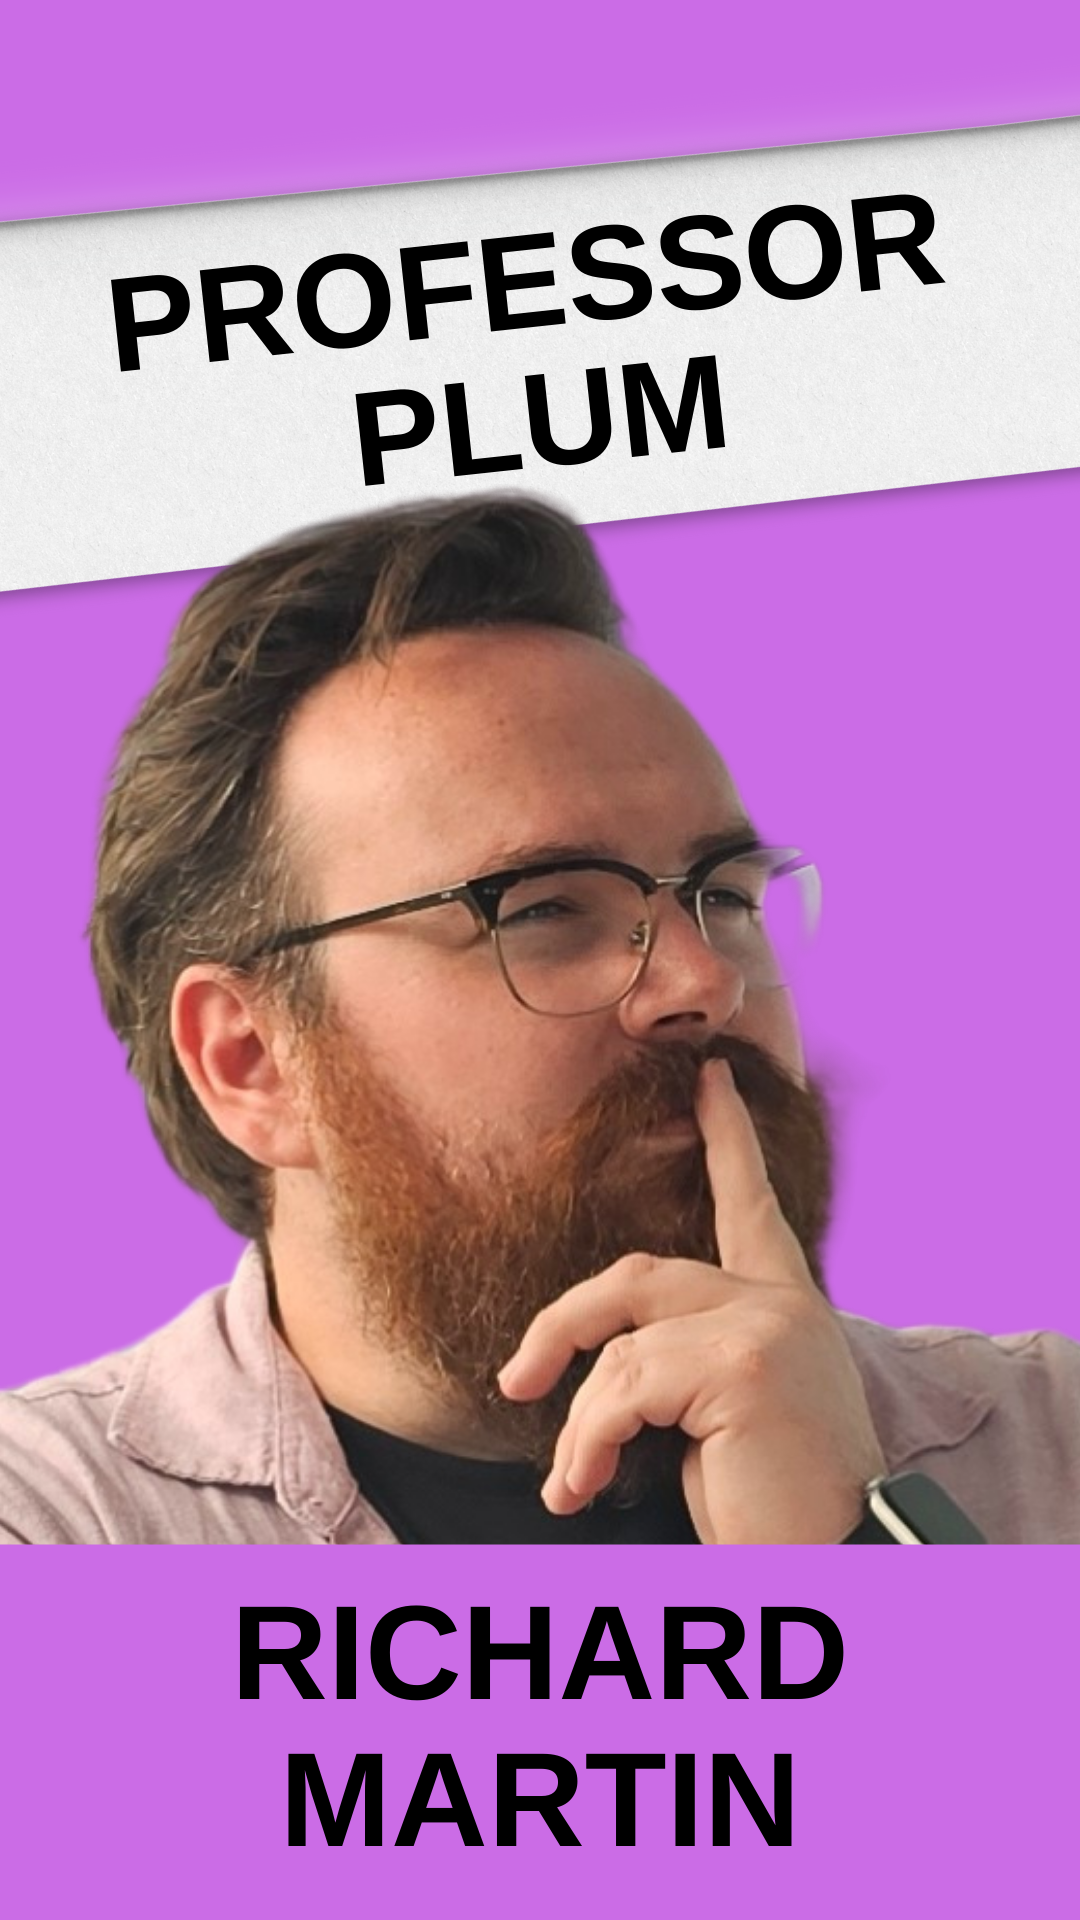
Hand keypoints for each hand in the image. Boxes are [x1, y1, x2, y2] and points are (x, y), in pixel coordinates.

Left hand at [497, 1057, 884, 1542]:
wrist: (833, 1563)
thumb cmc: (776, 1507)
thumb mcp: (727, 1416)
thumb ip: (690, 1360)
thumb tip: (606, 1358)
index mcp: (788, 1307)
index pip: (750, 1205)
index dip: (726, 1138)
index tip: (706, 1079)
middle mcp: (782, 1302)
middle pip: (637, 1275)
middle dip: (562, 1326)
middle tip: (516, 1383)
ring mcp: (765, 1327)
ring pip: (620, 1347)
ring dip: (579, 1425)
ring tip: (574, 1485)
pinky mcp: (741, 1366)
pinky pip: (622, 1387)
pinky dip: (588, 1442)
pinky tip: (586, 1487)